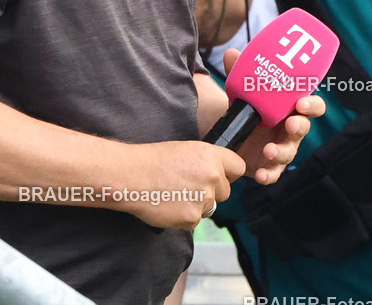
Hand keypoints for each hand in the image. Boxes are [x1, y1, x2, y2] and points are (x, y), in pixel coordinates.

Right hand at [109, 140, 245, 230]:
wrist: (132, 175)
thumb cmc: (153, 159)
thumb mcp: (185, 150)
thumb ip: (206, 162)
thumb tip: (217, 175)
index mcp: (210, 155)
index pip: (238, 167)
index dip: (229, 173)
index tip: (220, 176)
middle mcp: (212, 176)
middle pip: (225, 191)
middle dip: (211, 192)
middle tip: (188, 186)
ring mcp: (203, 199)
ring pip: (209, 207)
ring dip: (196, 205)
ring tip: (174, 194)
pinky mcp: (192, 218)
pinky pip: (195, 221)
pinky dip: (184, 217)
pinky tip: (169, 205)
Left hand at [223, 48, 325, 184]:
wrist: (232, 129)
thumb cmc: (248, 105)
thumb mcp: (243, 88)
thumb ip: (240, 72)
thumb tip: (231, 54)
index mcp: (290, 107)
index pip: (311, 105)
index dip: (312, 104)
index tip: (303, 102)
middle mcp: (289, 128)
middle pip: (303, 127)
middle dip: (300, 125)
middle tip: (291, 122)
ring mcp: (281, 147)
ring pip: (289, 152)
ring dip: (281, 152)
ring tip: (268, 150)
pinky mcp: (268, 165)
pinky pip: (273, 173)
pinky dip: (268, 175)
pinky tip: (260, 175)